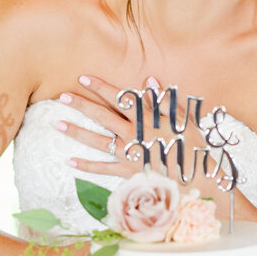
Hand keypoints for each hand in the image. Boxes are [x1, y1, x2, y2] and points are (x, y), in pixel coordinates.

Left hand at [54, 75, 216, 180]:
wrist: (198, 177)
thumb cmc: (194, 146)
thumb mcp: (185, 119)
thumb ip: (165, 100)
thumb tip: (149, 80)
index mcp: (147, 118)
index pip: (119, 98)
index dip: (100, 87)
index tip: (83, 78)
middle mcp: (135, 134)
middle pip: (103, 116)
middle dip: (82, 105)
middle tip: (62, 97)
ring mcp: (130, 153)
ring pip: (98, 140)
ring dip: (77, 132)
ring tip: (57, 124)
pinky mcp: (129, 171)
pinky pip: (104, 168)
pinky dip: (87, 166)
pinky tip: (70, 162)